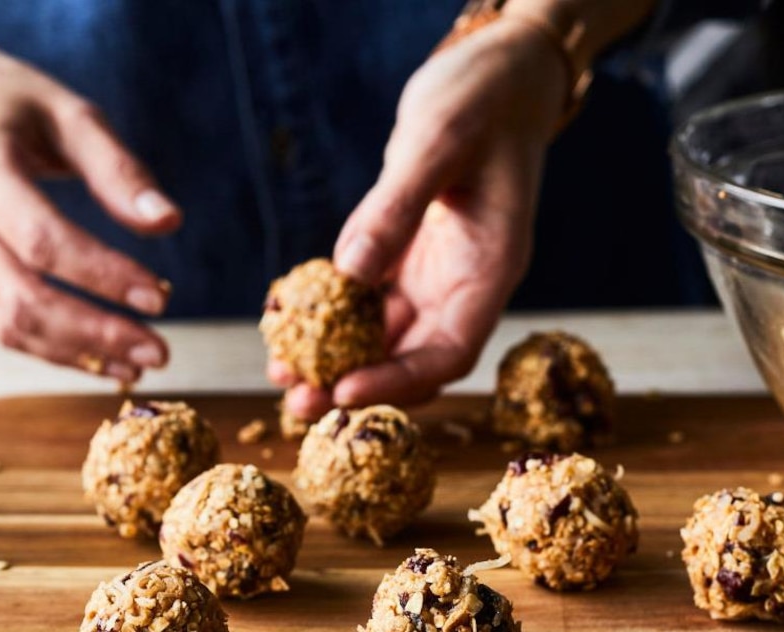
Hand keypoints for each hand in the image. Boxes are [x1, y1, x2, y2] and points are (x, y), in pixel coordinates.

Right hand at [0, 27, 181, 381]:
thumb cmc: (9, 102)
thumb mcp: (66, 114)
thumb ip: (117, 169)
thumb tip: (169, 221)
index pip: (42, 240)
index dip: (103, 275)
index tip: (159, 298)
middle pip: (24, 297)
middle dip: (98, 334)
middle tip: (161, 352)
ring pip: (9, 324)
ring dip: (80, 355)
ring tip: (141, 364)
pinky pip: (3, 325)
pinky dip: (57, 351)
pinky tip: (105, 359)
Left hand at [278, 14, 567, 418]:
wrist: (500, 75)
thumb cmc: (483, 99)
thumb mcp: (439, 140)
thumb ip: (397, 206)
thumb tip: (348, 272)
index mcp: (490, 270)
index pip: (450, 352)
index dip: (399, 381)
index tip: (343, 390)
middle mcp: (464, 285)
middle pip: (413, 359)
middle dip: (356, 385)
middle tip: (298, 406)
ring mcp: (435, 275)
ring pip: (386, 338)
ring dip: (338, 360)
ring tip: (283, 375)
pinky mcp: (407, 257)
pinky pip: (368, 300)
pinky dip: (333, 317)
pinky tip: (291, 323)